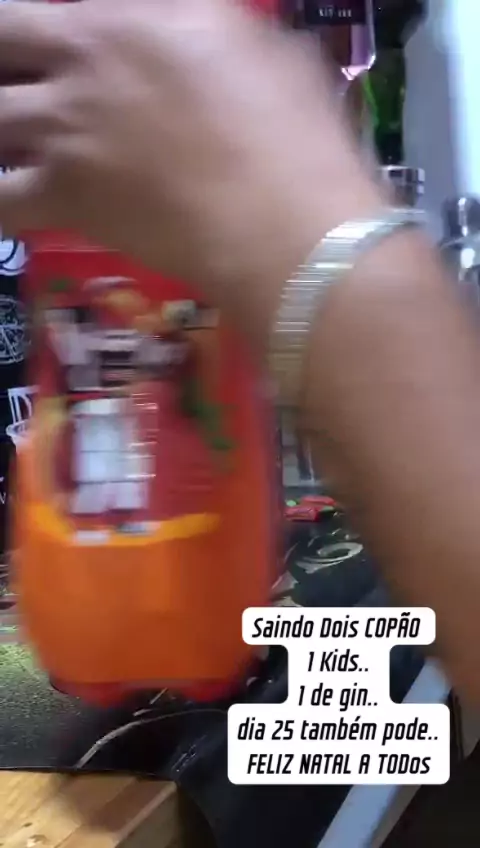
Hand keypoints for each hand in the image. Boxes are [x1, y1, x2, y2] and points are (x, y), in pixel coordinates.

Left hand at [0, 0, 381, 338]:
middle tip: (12, 83)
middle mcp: (86, 56)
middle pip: (2, 36)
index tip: (46, 44)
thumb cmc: (296, 138)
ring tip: (12, 148)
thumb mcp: (269, 52)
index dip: (42, 29)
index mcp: (138, 14)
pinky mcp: (63, 194)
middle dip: (2, 57)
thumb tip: (213, 32)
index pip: (57, 4)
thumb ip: (220, 31)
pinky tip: (8, 205)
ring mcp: (67, 126)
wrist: (280, 223)